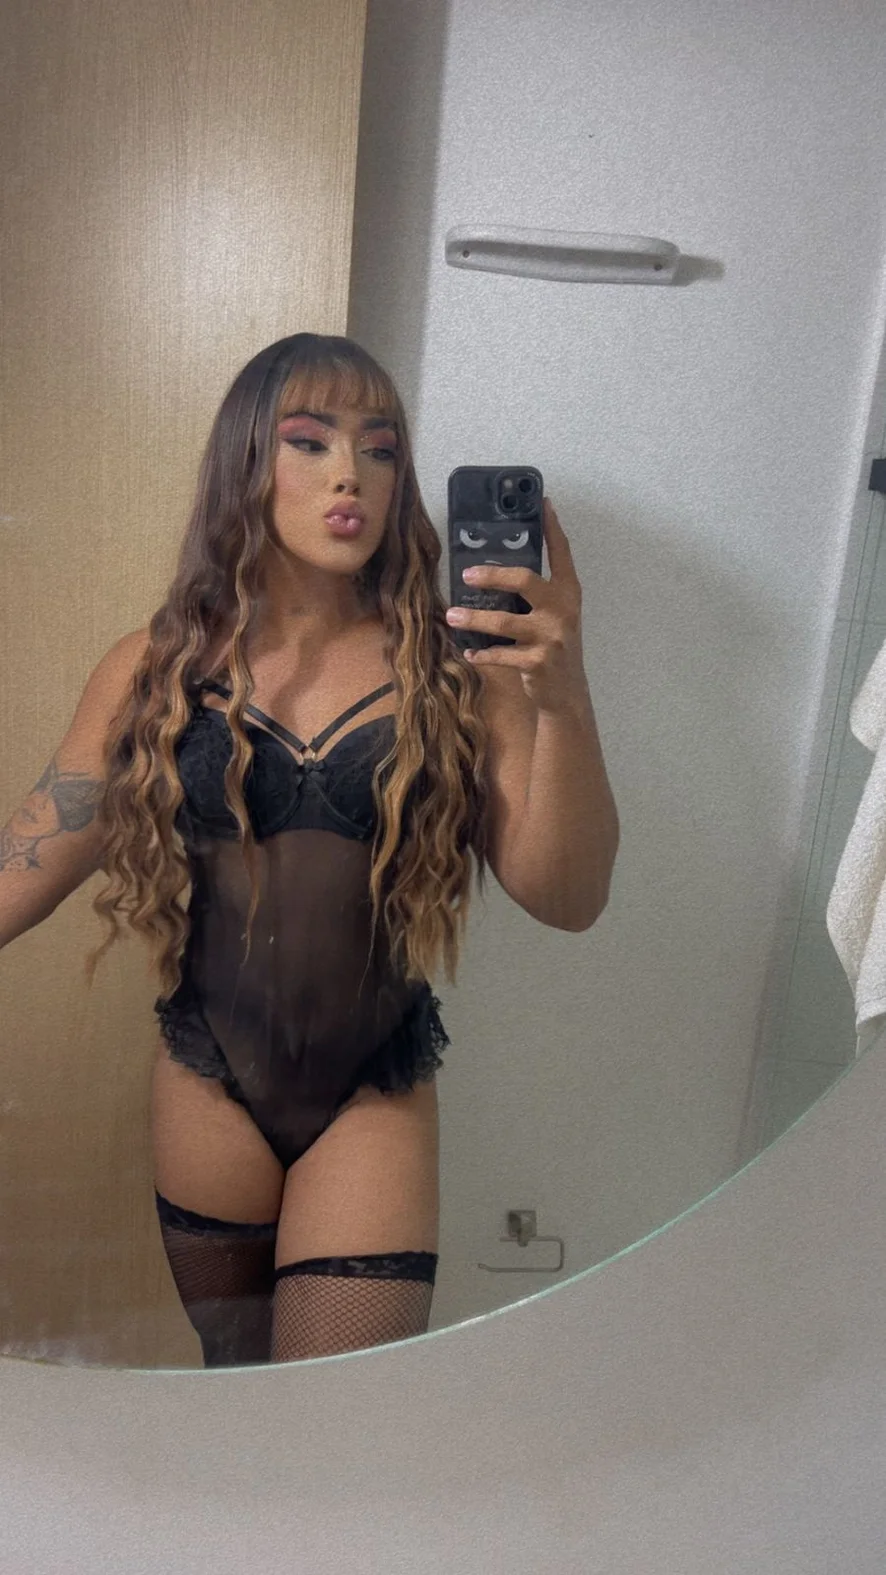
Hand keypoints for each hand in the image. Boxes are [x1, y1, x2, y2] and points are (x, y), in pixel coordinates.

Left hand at [445, 497, 587, 713]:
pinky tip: (469, 653)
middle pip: (524, 580)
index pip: (562, 554)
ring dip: (473, 619)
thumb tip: (496, 569)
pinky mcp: (537, 662)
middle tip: (466, 574)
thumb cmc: (553, 647)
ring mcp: (551, 637)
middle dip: (492, 574)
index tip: (543, 503)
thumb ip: (537, 594)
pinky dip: (482, 653)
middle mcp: (562, 611)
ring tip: (451, 615)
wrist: (567, 692)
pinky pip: (500, 653)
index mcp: (569, 593)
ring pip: (503, 620)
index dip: (552, 528)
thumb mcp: (554, 616)